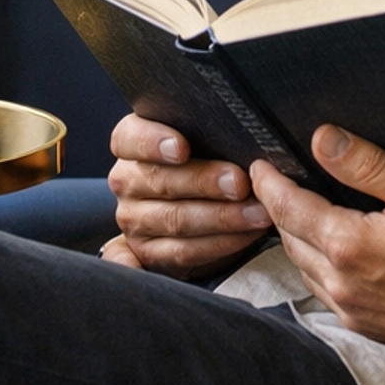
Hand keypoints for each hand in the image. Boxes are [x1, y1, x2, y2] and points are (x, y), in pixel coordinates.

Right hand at [104, 114, 272, 276]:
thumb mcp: (201, 142)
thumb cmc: (203, 162)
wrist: (195, 211)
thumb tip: (239, 132)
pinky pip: (185, 250)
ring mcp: (134, 219)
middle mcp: (127, 181)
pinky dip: (221, 243)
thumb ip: (207, 133)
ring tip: (257, 212)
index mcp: (131, 144)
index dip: (152, 142)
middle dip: (205, 181)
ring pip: (175, 219)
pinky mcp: (149, 252)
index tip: (182, 148)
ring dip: (222, 217)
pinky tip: (246, 235)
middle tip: (240, 183)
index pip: (129, 137)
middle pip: (160, 180)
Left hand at [250, 126, 384, 371]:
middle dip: (278, 209)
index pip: (288, 208)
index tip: (260, 165)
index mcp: (348, 245)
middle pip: (289, 239)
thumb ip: (368, 167)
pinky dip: (319, 267)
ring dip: (297, 239)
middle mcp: (341, 283)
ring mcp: (353, 310)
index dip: (270, 183)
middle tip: (275, 182)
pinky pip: (326, 292)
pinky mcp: (369, 327)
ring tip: (300, 212)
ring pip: (305, 268)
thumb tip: (322, 140)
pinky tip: (333, 252)